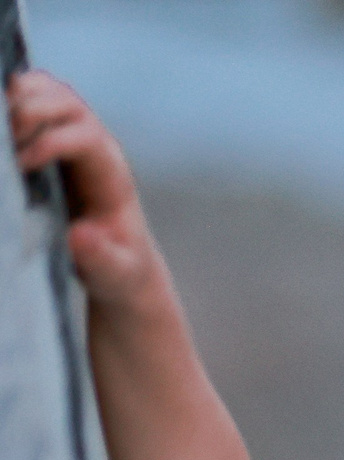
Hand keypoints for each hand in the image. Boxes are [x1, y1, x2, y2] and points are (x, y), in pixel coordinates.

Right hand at [8, 70, 157, 307]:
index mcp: (111, 173)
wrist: (117, 260)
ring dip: (13, 97)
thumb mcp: (115, 274)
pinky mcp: (51, 128)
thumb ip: (101, 259)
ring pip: (44, 87)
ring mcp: (73, 130)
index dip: (49, 142)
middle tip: (2, 146)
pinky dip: (7, 95)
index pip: (84, 137)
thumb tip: (80, 234)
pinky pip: (30, 92)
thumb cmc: (116, 267)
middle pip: (63, 99)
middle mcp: (95, 142)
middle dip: (26, 112)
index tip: (21, 167)